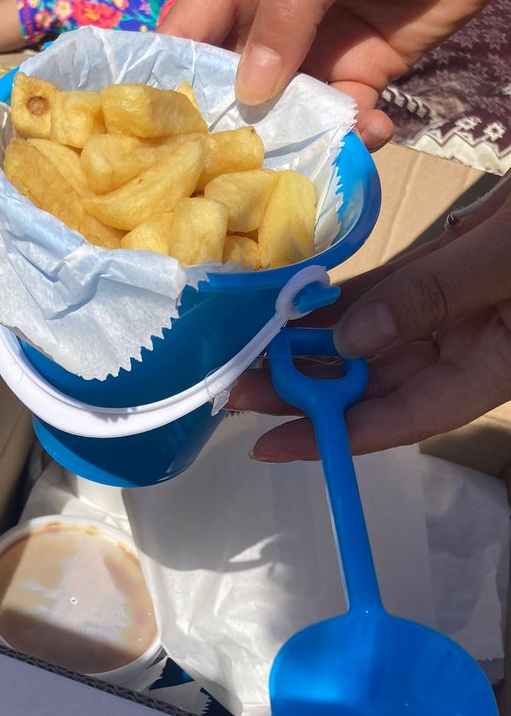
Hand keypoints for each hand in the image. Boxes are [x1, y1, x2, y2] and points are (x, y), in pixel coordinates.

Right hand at [160, 0, 507, 149]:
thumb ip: (286, 12)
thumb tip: (252, 90)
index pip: (187, 35)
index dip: (166, 83)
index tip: (153, 139)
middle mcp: (271, 25)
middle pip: (230, 90)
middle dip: (226, 136)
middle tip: (221, 181)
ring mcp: (317, 54)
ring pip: (286, 117)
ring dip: (292, 147)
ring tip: (296, 175)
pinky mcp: (365, 75)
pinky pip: (345, 122)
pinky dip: (354, 139)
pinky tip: (369, 137)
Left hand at [226, 173, 510, 458]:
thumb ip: (435, 298)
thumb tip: (350, 343)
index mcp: (488, 369)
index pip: (397, 420)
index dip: (331, 438)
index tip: (268, 446)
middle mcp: (462, 349)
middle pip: (367, 384)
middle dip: (300, 390)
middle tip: (230, 386)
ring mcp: (452, 309)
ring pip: (366, 340)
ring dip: (307, 345)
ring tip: (244, 349)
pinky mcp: (444, 269)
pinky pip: (380, 293)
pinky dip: (336, 299)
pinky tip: (289, 301)